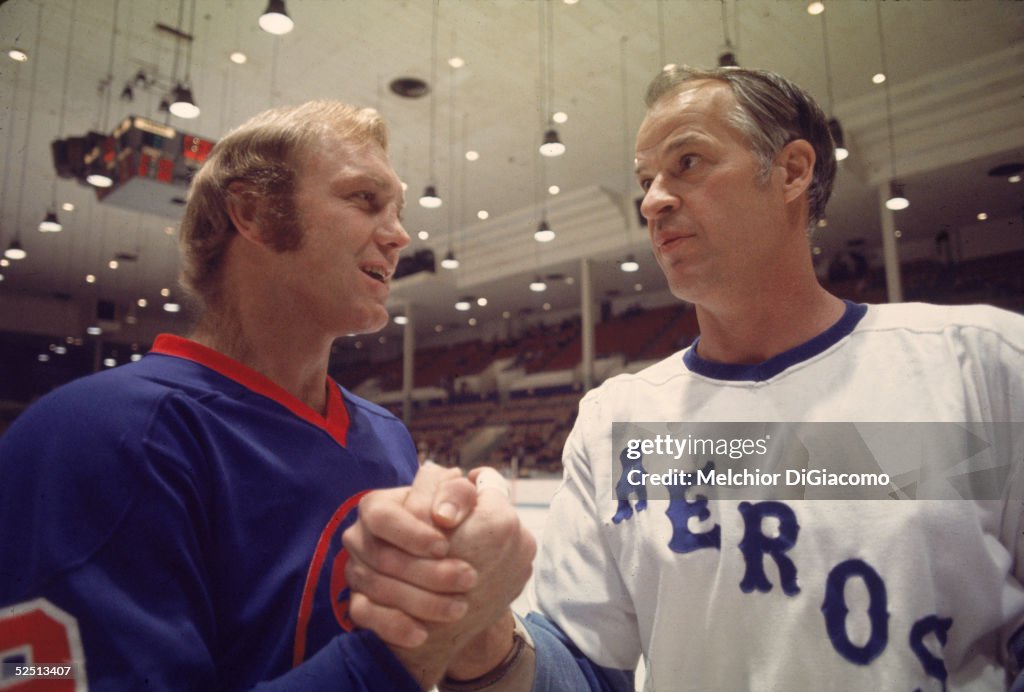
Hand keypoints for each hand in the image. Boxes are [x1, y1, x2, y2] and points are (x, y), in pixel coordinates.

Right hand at [342, 464, 535, 684]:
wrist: (458, 587)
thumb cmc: (462, 534)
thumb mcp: (467, 508)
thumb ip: (461, 493)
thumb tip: (450, 504)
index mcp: (381, 505)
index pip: (384, 516)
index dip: (413, 532)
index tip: (446, 545)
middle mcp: (363, 536)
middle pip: (383, 556)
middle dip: (428, 571)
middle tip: (469, 579)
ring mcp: (358, 570)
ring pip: (376, 588)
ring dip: (420, 600)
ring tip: (459, 608)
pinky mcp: (360, 602)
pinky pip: (365, 616)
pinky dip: (394, 626)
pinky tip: (422, 633)